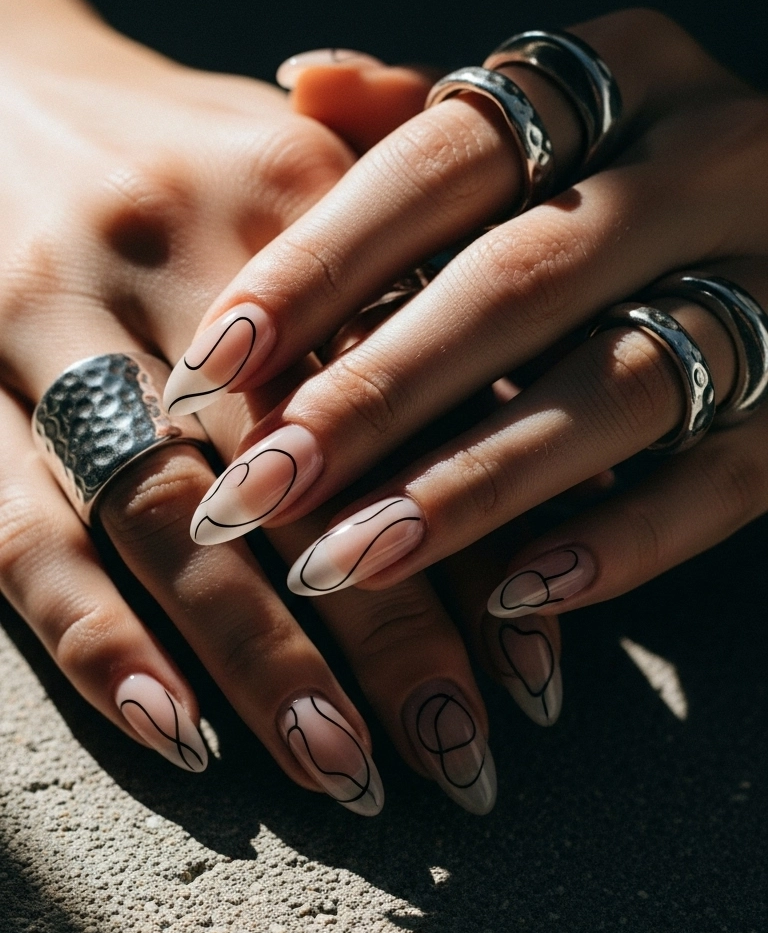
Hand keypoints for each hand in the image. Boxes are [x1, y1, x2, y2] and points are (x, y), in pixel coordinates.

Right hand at [0, 0, 500, 815]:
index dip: (479, 542)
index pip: (409, 399)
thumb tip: (549, 446)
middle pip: (305, 473)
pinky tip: (179, 734)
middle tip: (462, 759)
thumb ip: (413, 290)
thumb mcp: (296, 171)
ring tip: (343, 774)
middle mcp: (175, 259)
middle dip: (393, 632)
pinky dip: (100, 642)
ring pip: (169, 518)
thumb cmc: (177, 158)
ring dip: (263, 662)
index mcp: (286, 195)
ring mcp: (50, 326)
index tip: (534, 679)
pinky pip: (21, 535)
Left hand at [163, 11, 767, 622]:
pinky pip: (722, 480)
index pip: (445, 160)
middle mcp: (710, 163)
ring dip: (473, 482)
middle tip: (258, 489)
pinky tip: (517, 592)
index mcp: (627, 77)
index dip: (322, 263)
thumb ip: (434, 123)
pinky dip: (623, 538)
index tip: (215, 363)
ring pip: (614, 387)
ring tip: (352, 560)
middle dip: (375, 395)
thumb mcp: (555, 130)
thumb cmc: (644, 186)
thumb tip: (304, 81)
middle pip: (517, 282)